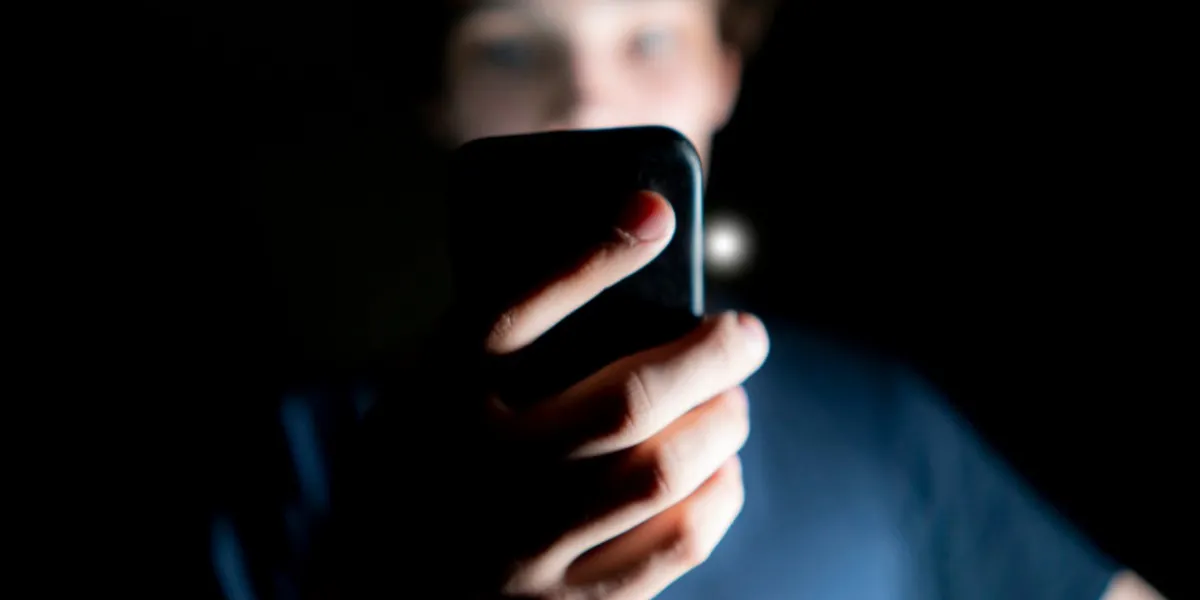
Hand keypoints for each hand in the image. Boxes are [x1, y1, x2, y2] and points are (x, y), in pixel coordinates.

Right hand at [461, 191, 769, 598]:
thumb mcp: (438, 382)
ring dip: (720, 427)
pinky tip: (720, 473)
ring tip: (730, 404)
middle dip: (708, 356)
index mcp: (437, 407)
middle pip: (622, 403)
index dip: (593, 257)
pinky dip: (715, 499)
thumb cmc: (427, 463)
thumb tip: (643, 217)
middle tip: (743, 334)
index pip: (512, 313)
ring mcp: (525, 555)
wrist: (386, 588)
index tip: (657, 213)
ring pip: (658, 477)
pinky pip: (671, 551)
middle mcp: (479, 479)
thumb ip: (522, 313)